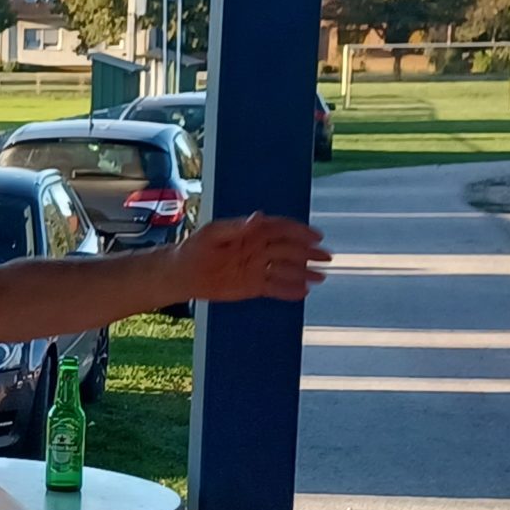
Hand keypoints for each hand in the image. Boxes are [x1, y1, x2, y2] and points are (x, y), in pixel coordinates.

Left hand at [176, 213, 331, 302]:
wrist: (183, 273)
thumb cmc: (195, 247)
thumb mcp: (214, 233)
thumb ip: (237, 227)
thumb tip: (258, 217)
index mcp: (252, 232)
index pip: (281, 229)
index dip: (300, 231)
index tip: (316, 236)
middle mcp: (258, 249)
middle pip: (289, 249)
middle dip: (309, 253)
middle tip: (326, 258)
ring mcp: (257, 268)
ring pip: (285, 269)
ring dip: (303, 273)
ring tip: (320, 277)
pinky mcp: (252, 285)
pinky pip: (275, 288)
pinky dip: (289, 290)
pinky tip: (304, 293)